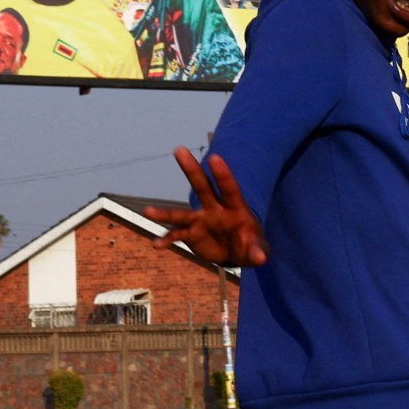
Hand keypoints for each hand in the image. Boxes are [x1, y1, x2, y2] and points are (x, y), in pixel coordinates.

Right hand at [143, 148, 268, 266]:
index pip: (229, 188)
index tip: (214, 157)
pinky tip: (156, 245)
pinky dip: (166, 239)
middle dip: (192, 170)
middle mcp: (215, 209)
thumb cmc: (249, 245)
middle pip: (203, 187)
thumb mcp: (257, 249)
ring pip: (181, 213)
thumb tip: (261, 258)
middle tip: (179, 149)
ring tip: (147, 211)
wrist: (234, 252)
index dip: (223, 174)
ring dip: (164, 213)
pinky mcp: (191, 233)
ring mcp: (200, 220)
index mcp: (234, 207)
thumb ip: (258, 251)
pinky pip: (176, 235)